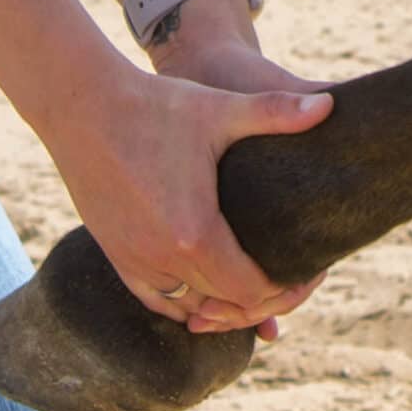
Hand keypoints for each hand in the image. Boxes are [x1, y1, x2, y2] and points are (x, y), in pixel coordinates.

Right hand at [141, 0, 331, 333]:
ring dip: (221, 303)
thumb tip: (330, 103)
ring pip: (188, 307)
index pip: (250, 291)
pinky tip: (204, 286)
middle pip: (223, 305)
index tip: (305, 274)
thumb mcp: (219, 110)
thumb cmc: (154, 105)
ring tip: (252, 285)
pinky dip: (183, 300)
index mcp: (195, 233)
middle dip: (258, 300)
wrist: (81, 104)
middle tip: (288, 280)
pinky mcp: (113, 254)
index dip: (283, 290)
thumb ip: (276, 112)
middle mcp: (162, 259)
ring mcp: (133, 261)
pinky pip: (155, 298)